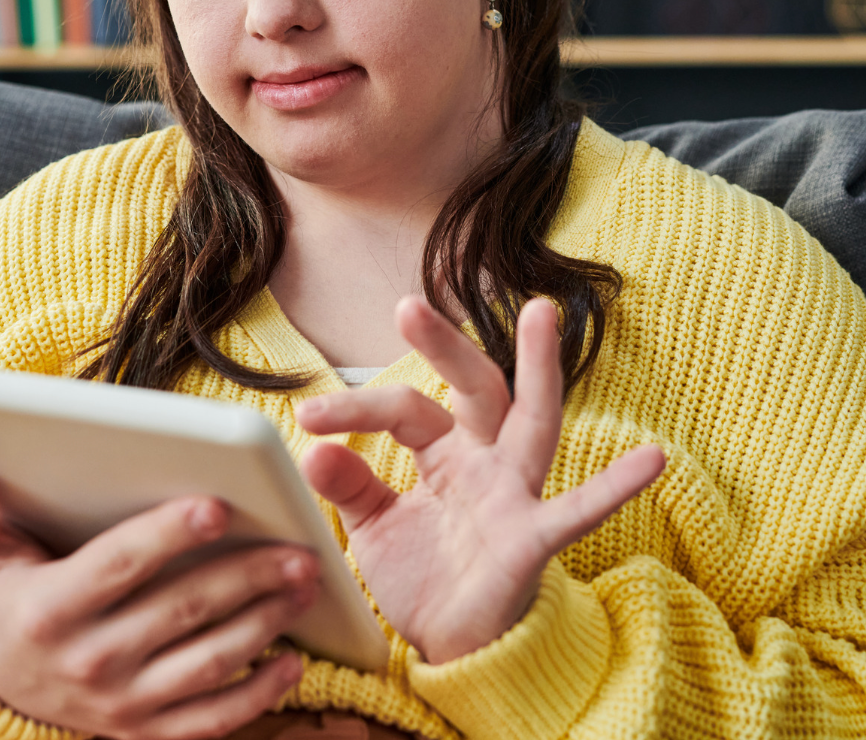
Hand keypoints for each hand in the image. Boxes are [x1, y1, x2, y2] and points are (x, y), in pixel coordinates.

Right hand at [0, 457, 317, 738]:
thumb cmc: (3, 595)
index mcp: (53, 608)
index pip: (120, 566)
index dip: (167, 535)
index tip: (218, 505)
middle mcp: (88, 661)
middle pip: (180, 612)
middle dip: (245, 578)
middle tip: (297, 547)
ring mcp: (120, 704)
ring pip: (206, 664)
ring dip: (264, 624)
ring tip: (304, 583)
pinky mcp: (144, 730)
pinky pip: (209, 720)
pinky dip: (256, 696)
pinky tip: (292, 661)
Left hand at [295, 297, 663, 664]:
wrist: (453, 650)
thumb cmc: (424, 576)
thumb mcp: (374, 527)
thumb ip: (350, 486)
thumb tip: (310, 451)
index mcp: (446, 450)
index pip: (404, 409)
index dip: (354, 408)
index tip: (306, 417)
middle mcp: (485, 460)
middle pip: (473, 387)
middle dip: (445, 346)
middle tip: (407, 307)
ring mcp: (515, 495)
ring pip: (532, 420)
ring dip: (538, 368)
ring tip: (542, 313)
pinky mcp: (534, 539)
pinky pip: (577, 512)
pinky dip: (613, 488)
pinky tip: (651, 459)